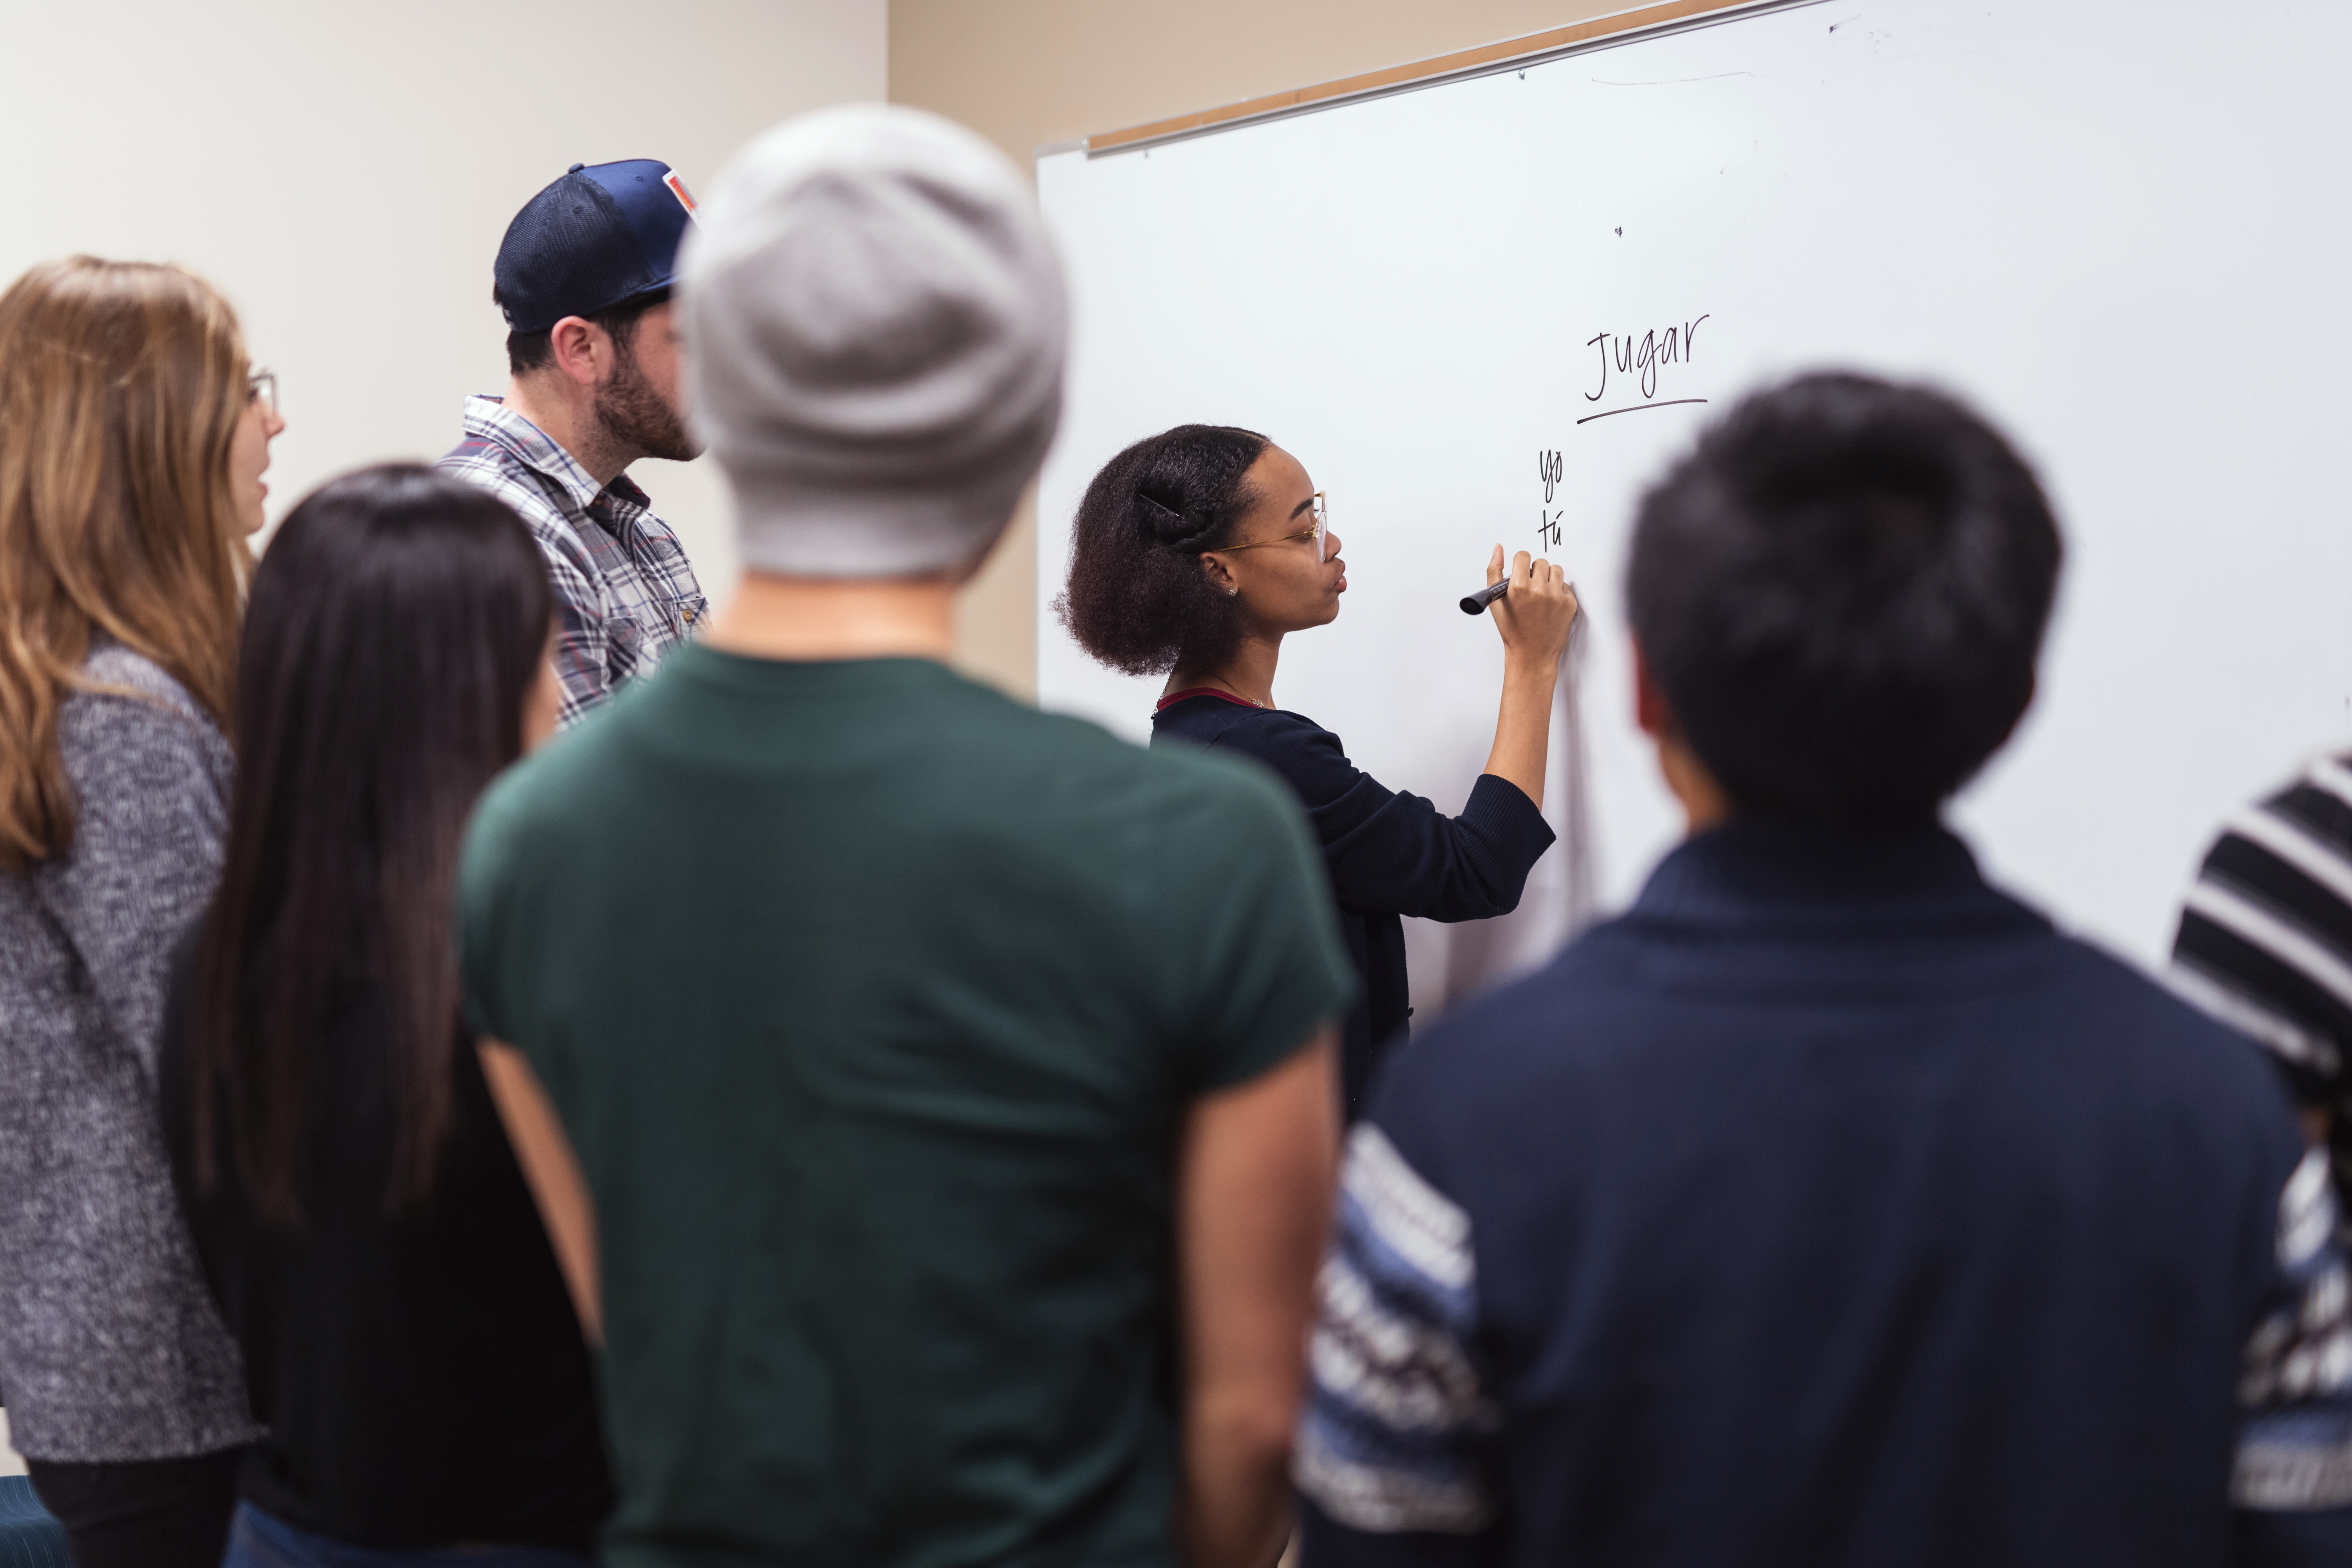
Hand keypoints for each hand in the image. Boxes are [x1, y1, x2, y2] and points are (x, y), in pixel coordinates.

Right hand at [1486, 544, 1577, 665]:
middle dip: (1534, 572)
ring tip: (1541, 593)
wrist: (1532, 654)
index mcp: (1519, 587)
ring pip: (1555, 570)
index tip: (1520, 574)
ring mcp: (1556, 596)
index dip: (1520, 565)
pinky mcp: (1569, 603)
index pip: (1523, 556)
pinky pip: (1565, 585)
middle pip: (1540, 562)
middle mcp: (1539, 590)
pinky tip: (1549, 604)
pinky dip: (1558, 591)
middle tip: (1530, 588)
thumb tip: (1498, 548)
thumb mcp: (1495, 602)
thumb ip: (1494, 571)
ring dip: (1548, 578)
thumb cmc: (1512, 630)